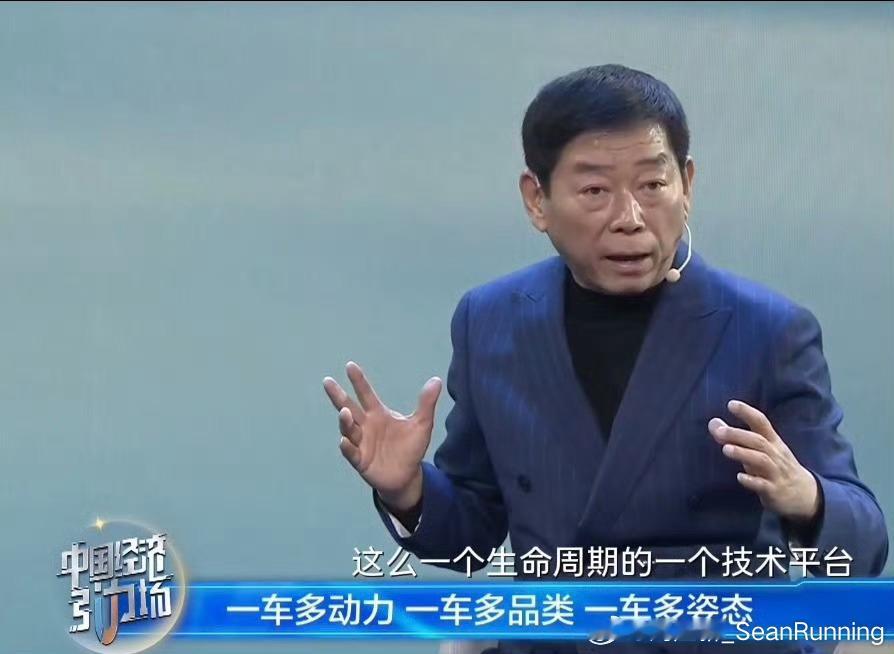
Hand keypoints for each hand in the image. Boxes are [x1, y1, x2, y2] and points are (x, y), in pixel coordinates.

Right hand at [323, 362, 441, 510]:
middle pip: (349, 408)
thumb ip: (426, 404)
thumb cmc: (410, 448)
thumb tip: (436, 380)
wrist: (407, 476)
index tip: (350, 365)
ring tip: (344, 412)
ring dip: (344, 421)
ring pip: (349, 429)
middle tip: (328, 381)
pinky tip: (344, 441)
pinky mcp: (360, 460)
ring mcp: (361, 443)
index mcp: (378, 414)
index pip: (366, 394)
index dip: (359, 381)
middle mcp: (366, 426)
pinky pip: (351, 453)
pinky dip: (347, 447)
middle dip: (338, 395)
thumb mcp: (421, 425)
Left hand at [709, 400, 819, 523]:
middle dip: (738, 434)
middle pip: (758, 441)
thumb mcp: (760, 450)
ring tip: (725, 449)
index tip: (731, 404)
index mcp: (772, 441)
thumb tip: (714, 423)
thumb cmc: (776, 466)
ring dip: (743, 453)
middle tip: (718, 431)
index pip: (761, 422)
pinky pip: (764, 485)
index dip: (747, 412)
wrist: (805, 494)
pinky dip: (752, 481)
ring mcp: (776, 473)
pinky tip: (739, 477)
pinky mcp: (775, 491)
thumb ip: (737, 437)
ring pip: (762, 460)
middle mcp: (775, 454)